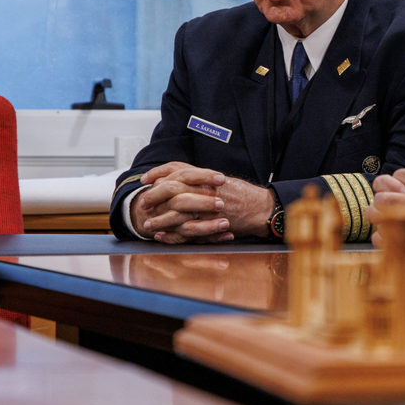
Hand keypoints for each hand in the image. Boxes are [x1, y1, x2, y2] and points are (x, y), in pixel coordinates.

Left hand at [131, 162, 274, 243]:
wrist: (262, 208)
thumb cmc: (244, 194)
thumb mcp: (221, 181)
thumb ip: (201, 179)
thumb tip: (180, 176)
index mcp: (206, 177)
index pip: (177, 169)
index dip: (158, 173)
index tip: (146, 179)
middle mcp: (206, 189)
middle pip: (172, 188)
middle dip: (153, 195)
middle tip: (143, 202)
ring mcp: (209, 208)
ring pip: (176, 211)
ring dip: (159, 218)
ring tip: (147, 223)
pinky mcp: (212, 225)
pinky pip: (187, 230)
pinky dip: (171, 234)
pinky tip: (161, 235)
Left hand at [367, 169, 404, 260]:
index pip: (398, 175)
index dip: (399, 180)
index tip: (404, 187)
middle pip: (382, 196)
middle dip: (381, 195)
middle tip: (385, 200)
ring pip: (379, 217)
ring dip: (379, 215)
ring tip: (385, 217)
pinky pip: (385, 241)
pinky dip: (383, 237)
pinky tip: (391, 235)